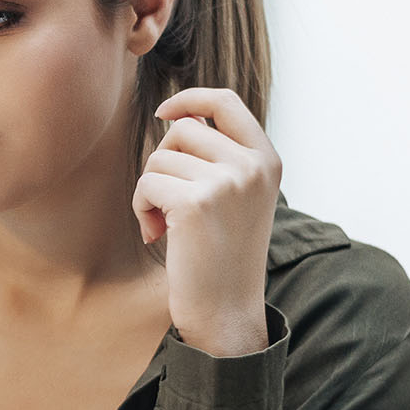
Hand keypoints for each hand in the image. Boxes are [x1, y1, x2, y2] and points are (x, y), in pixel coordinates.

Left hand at [132, 87, 282, 356]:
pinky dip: (141, 208)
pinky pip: (147, 183)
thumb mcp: (235, 197)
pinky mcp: (196, 203)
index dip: (190, 98)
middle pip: (183, 130)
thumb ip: (218, 157)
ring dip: (150, 190)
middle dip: (163, 161)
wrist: (227, 311)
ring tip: (165, 224)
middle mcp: (253, 166)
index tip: (163, 113)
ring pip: (159, 157)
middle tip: (167, 202)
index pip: (226, 101)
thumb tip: (178, 118)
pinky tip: (156, 235)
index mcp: (267, 160)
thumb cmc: (222, 255)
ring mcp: (227, 182)